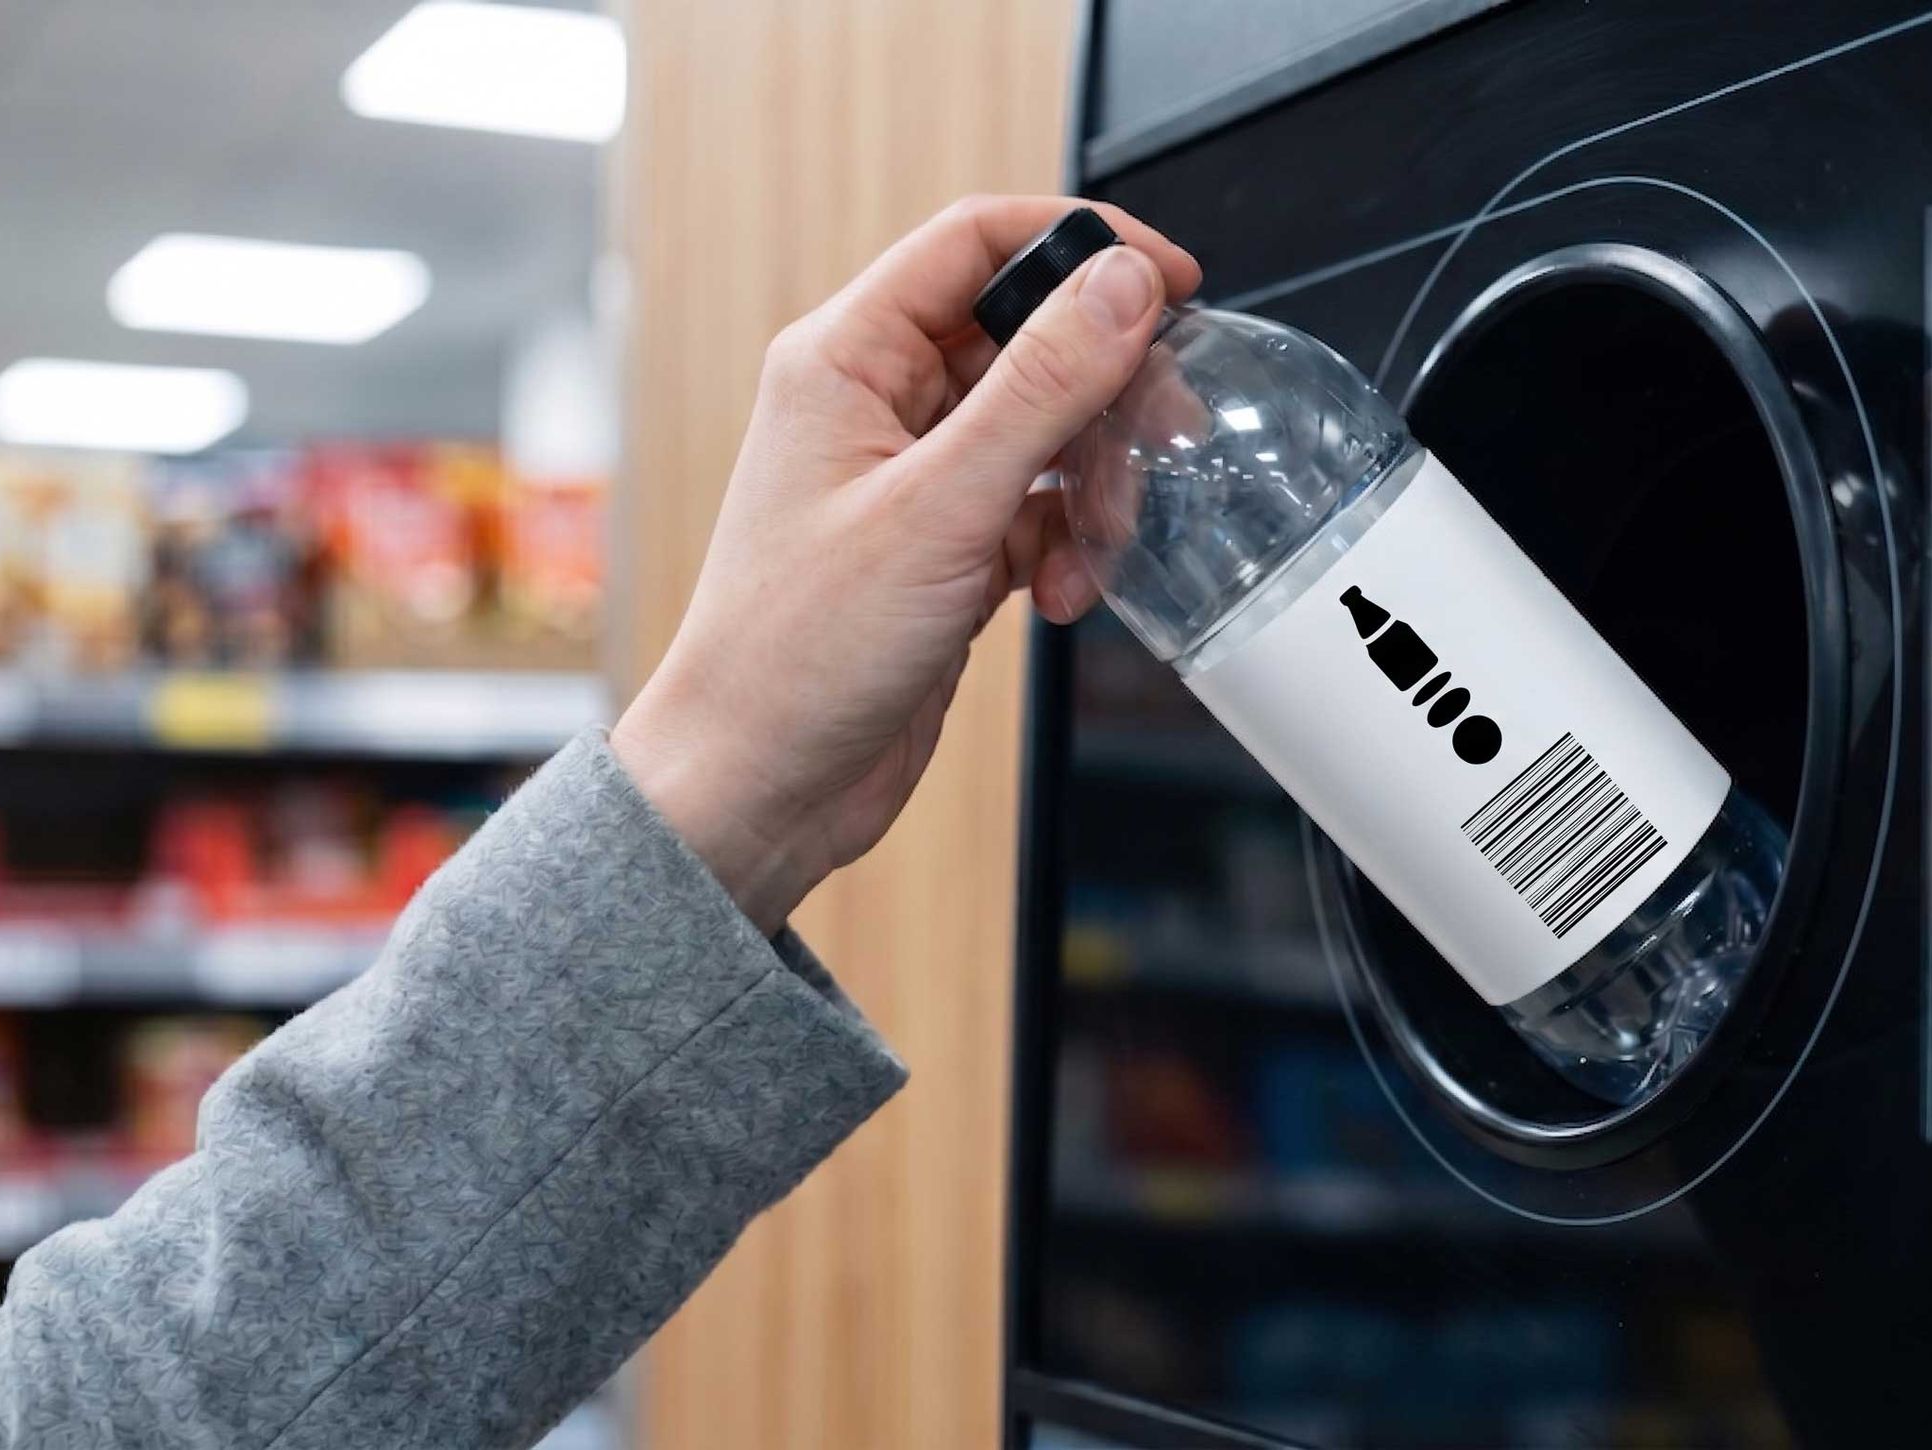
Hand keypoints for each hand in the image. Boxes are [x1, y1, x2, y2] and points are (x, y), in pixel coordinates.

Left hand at [612, 196, 1200, 929]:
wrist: (760, 785)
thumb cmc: (796, 652)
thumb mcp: (940, 507)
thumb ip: (1041, 387)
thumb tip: (1120, 284)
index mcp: (846, 359)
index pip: (977, 242)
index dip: (1081, 245)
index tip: (1170, 280)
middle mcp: (877, 404)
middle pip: (1030, 339)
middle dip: (1106, 391)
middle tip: (1164, 435)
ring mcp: (913, 477)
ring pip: (1046, 430)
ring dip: (1093, 484)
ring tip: (1097, 548)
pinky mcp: (944, 546)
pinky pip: (1039, 509)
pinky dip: (1069, 546)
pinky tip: (1062, 596)